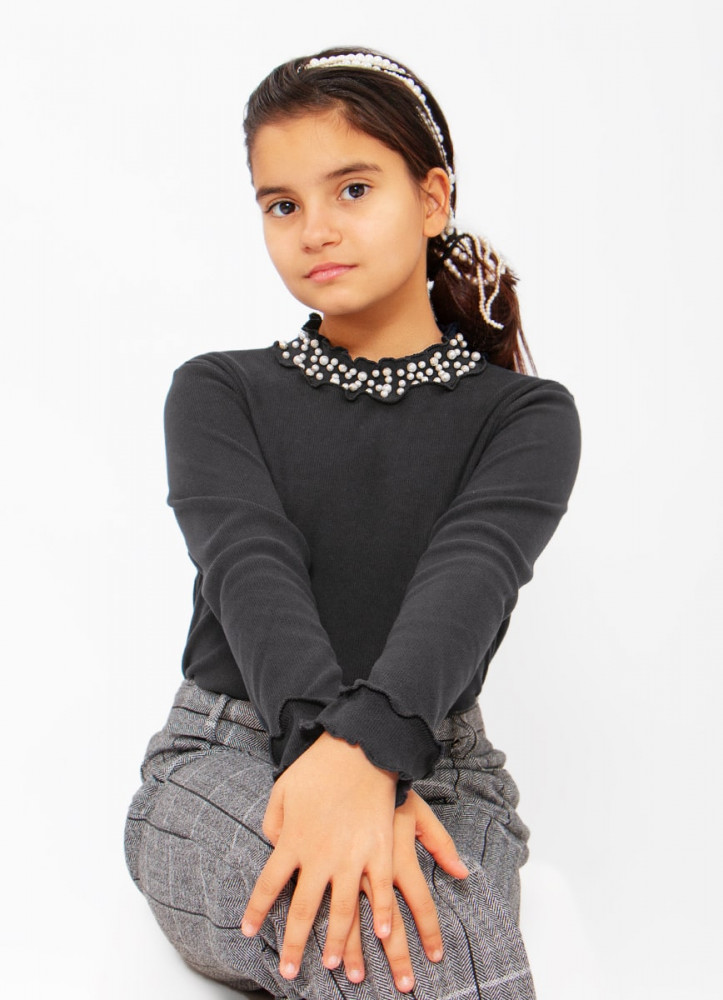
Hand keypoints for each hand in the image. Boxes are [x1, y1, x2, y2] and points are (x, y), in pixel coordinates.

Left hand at [240, 732, 398, 982]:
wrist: (357, 746)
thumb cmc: (316, 766)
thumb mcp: (281, 791)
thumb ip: (274, 823)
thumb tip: (275, 843)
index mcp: (292, 841)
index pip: (268, 885)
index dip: (257, 911)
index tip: (248, 931)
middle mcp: (319, 855)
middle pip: (303, 909)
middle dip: (295, 944)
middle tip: (289, 972)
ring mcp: (351, 855)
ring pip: (342, 909)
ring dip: (337, 941)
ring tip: (332, 965)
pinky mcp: (379, 849)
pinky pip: (381, 889)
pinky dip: (381, 913)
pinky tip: (380, 932)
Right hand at [339, 788, 469, 990]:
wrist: (350, 759)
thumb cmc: (386, 787)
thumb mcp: (422, 813)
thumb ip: (442, 845)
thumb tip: (464, 872)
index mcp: (399, 857)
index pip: (420, 905)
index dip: (428, 932)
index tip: (434, 958)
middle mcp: (374, 869)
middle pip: (390, 926)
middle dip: (398, 958)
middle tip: (404, 987)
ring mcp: (345, 867)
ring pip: (350, 921)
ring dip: (353, 952)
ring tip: (356, 978)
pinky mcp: (320, 858)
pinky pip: (319, 897)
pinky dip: (322, 921)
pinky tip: (322, 941)